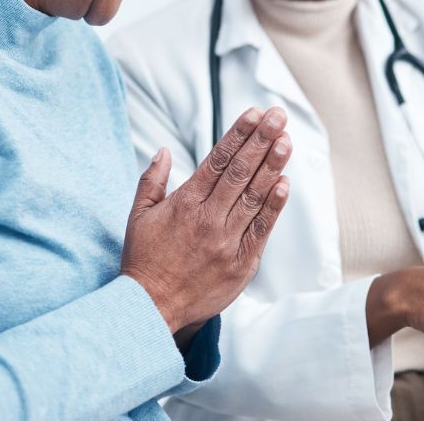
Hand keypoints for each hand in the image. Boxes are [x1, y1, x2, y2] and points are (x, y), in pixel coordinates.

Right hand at [121, 107, 291, 332]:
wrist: (151, 309)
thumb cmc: (144, 261)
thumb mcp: (138, 216)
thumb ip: (152, 181)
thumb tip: (164, 151)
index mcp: (184, 203)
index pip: (218, 160)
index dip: (238, 134)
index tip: (255, 114)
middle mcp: (208, 219)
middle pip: (240, 172)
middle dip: (261, 140)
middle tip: (278, 116)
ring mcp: (226, 242)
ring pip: (254, 197)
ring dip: (273, 166)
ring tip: (286, 141)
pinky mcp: (240, 264)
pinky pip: (261, 230)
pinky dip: (274, 206)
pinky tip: (284, 184)